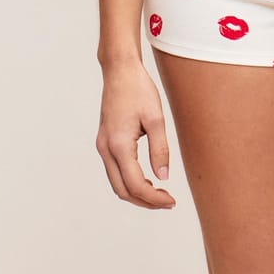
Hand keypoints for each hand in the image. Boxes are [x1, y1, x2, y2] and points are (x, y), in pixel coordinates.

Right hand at [95, 60, 175, 207]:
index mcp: (118, 145)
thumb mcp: (156, 118)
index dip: (153, 198)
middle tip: (167, 202)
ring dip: (136, 193)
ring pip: (116, 183)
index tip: (171, 201)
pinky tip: (145, 179)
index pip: (135, 184)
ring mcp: (102, 146)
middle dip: (145, 201)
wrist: (120, 71)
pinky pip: (114, 171)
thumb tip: (163, 177)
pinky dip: (129, 181)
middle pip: (122, 190)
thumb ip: (160, 149)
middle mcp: (106, 149)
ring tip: (159, 194)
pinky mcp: (104, 141)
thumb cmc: (139, 90)